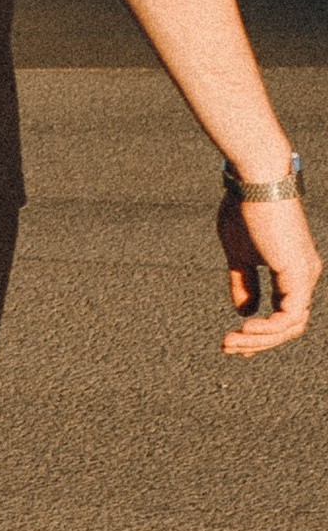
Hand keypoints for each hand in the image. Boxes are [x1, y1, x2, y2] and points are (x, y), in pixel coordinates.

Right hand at [218, 189, 317, 353]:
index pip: (284, 314)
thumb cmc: (244, 210)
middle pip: (289, 326)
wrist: (255, 182)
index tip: (233, 343)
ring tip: (230, 341)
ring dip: (259, 339)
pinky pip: (289, 315)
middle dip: (258, 342)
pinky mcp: (298, 274)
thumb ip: (243, 283)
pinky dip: (268, 328)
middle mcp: (304, 276)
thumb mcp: (239, 254)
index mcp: (293, 271)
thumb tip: (244, 312)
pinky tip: (244, 327)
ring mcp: (304, 276)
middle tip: (226, 348)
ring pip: (290, 326)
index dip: (260, 334)